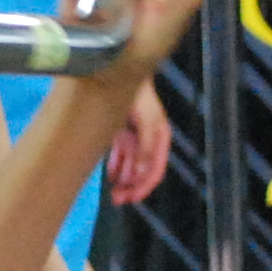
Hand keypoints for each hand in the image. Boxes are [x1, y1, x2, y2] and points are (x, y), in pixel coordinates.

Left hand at [103, 80, 172, 204]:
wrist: (121, 71)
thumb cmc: (138, 94)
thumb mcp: (145, 121)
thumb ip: (146, 146)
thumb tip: (144, 173)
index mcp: (160, 137)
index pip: (155, 170)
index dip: (143, 187)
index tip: (129, 198)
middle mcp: (149, 139)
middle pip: (143, 171)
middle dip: (132, 187)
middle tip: (117, 199)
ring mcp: (136, 135)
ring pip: (132, 165)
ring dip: (124, 179)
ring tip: (113, 191)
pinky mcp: (124, 130)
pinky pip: (122, 154)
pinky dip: (117, 165)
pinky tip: (111, 175)